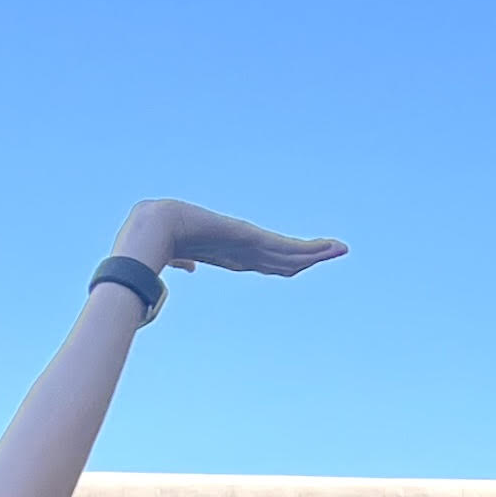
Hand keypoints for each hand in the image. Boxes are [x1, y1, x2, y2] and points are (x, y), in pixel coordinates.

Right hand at [112, 198, 347, 278]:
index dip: (289, 262)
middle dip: (312, 254)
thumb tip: (186, 267)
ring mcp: (249, 242)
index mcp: (232, 254)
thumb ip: (187, 261)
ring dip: (318, 251)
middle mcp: (244, 247)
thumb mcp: (179, 257)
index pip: (269, 261)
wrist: (153, 229)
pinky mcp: (251, 238)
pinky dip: (310, 249)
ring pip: (292, 252)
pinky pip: (287, 248)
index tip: (305, 264)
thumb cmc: (158, 243)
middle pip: (286, 256)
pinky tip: (329, 249)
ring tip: (342, 248)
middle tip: (338, 249)